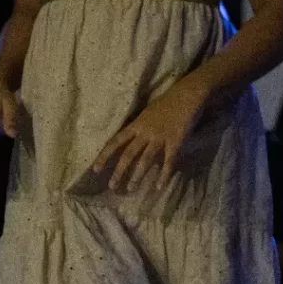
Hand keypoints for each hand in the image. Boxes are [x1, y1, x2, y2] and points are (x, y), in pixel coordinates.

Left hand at [92, 77, 208, 192]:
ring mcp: (160, 137)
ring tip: (130, 189)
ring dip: (137, 175)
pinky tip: (158, 187)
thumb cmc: (167, 102)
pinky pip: (168, 161)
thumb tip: (131, 141)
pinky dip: (163, 175)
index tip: (95, 168)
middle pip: (129, 153)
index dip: (105, 155)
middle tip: (112, 187)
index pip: (116, 141)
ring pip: (145, 159)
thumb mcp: (148, 113)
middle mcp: (145, 131)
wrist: (186, 94)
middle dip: (119, 171)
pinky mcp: (175, 141)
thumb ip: (140, 127)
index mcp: (137, 124)